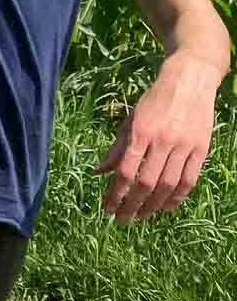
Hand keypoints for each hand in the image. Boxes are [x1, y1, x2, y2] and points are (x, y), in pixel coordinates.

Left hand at [96, 60, 218, 221]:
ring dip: (153, 205)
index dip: (116, 194)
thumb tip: (99, 172)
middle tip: (122, 220)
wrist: (189, 81)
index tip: (107, 208)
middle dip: (132, 205)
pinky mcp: (202, 149)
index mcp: (141, 133)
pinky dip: (177, 197)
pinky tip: (166, 207)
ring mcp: (184, 146)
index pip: (126, 172)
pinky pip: (189, 179)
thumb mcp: (130, 120)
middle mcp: (163, 141)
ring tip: (142, 217)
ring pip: (168, 185)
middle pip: (146, 183)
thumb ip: (116, 148)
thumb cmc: (154, 101)